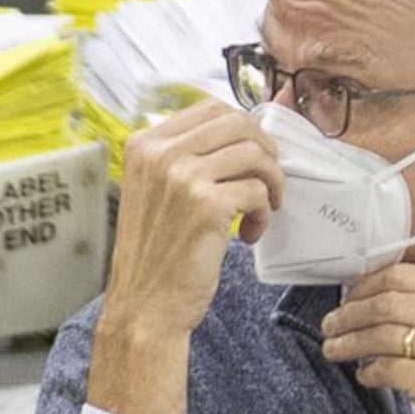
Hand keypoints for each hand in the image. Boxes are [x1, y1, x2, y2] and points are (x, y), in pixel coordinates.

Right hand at [89, 100, 282, 413]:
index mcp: (145, 144)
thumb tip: (242, 133)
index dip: (244, 128)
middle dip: (264, 149)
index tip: (254, 155)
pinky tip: (248, 234)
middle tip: (267, 180)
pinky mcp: (206, 205)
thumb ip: (185, 158)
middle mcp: (159, 153)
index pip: (210, 107)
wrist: (144, 306)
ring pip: (254, 152)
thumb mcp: (157, 192)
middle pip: (237, 122)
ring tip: (262, 208)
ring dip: (270, 180)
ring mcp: (181, 176)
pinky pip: (257, 190)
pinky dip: (263, 212)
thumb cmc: (157, 253)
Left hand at [320, 262, 414, 413]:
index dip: (366, 285)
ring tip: (334, 348)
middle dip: (350, 312)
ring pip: (380, 333)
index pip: (405, 275)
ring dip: (348, 342)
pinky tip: (365, 376)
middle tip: (331, 324)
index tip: (349, 297)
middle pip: (388, 300)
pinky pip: (383, 368)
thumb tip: (376, 297)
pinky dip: (367, 372)